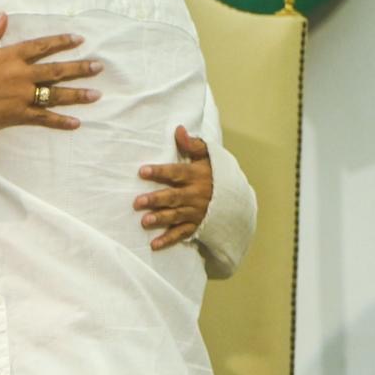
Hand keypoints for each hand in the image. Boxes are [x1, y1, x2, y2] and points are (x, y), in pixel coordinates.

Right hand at [0, 13, 101, 135]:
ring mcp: (21, 97)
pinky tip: (76, 123)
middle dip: (79, 68)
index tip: (78, 39)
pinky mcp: (17, 115)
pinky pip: (43, 118)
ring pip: (55, 94)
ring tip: (96, 93)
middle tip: (98, 66)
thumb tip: (3, 17)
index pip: (41, 46)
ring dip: (77, 94)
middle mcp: (20, 75)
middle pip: (56, 70)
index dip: (61, 42)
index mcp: (8, 56)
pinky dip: (60, 121)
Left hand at [134, 125, 212, 249]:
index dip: (159, 172)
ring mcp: (195, 212)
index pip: (175, 173)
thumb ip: (192, 144)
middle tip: (137, 202)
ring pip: (176, 216)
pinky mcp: (196, 226)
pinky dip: (168, 239)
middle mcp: (195, 195)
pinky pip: (181, 233)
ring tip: (144, 222)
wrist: (236, 198)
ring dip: (160, 219)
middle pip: (173, 197)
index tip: (142, 171)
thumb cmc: (215, 173)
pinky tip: (154, 244)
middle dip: (156, 200)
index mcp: (195, 176)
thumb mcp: (208, 156)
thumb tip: (178, 130)